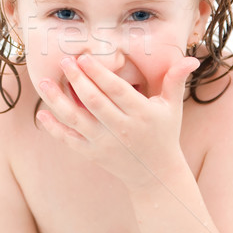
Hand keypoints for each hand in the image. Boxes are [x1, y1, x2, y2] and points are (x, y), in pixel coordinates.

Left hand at [36, 54, 199, 189]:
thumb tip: (190, 58)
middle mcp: (122, 130)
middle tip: (64, 61)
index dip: (100, 73)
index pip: (117, 90)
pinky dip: (54, 128)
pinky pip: (69, 140)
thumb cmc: (163, 134)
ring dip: (57, 101)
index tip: (84, 57)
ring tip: (43, 82)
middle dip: (77, 80)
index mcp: (142, 115)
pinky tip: (42, 113)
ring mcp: (105, 144)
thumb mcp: (172, 108)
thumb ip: (175, 81)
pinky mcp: (92, 154)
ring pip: (76, 120)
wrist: (155, 175)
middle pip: (94, 102)